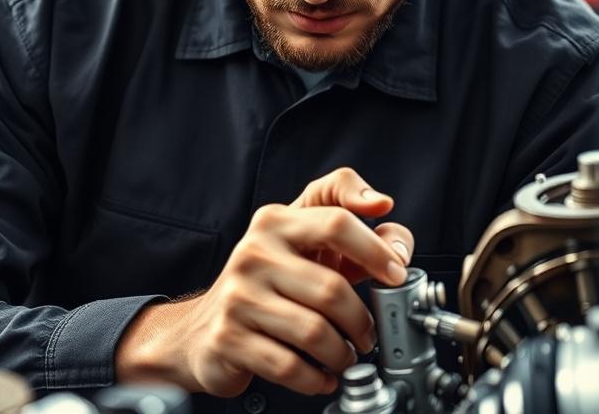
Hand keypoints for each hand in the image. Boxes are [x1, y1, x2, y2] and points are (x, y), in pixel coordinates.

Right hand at [114, 168, 414, 398]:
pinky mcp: (228, 338)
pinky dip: (317, 378)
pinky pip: (290, 366)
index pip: (336, 222)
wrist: (202, 328)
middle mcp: (253, 253)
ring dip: (342, 353)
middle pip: (332, 288)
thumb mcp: (303, 238)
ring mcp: (238, 296)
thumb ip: (351, 219)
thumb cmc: (267, 281)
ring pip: (315, 332)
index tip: (395, 274)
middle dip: (362, 320)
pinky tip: (322, 376)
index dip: (375, 249)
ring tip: (345, 355)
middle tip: (368, 334)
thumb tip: (390, 225)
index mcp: (275, 221)